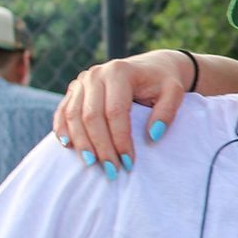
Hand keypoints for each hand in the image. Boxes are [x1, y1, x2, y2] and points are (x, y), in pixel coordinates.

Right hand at [53, 50, 192, 174]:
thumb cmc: (163, 82)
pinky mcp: (74, 89)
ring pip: (73, 116)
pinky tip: (69, 147)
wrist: (151, 67)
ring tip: (92, 164)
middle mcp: (96, 74)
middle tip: (111, 170)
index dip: (120, 139)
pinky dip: (63, 130)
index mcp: (120, 72)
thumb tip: (154, 135)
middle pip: (91, 116)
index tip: (129, 162)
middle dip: (101, 146)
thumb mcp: (174, 93)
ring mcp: (82, 81)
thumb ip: (166, 112)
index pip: (115, 112)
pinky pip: (63, 111)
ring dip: (82, 143)